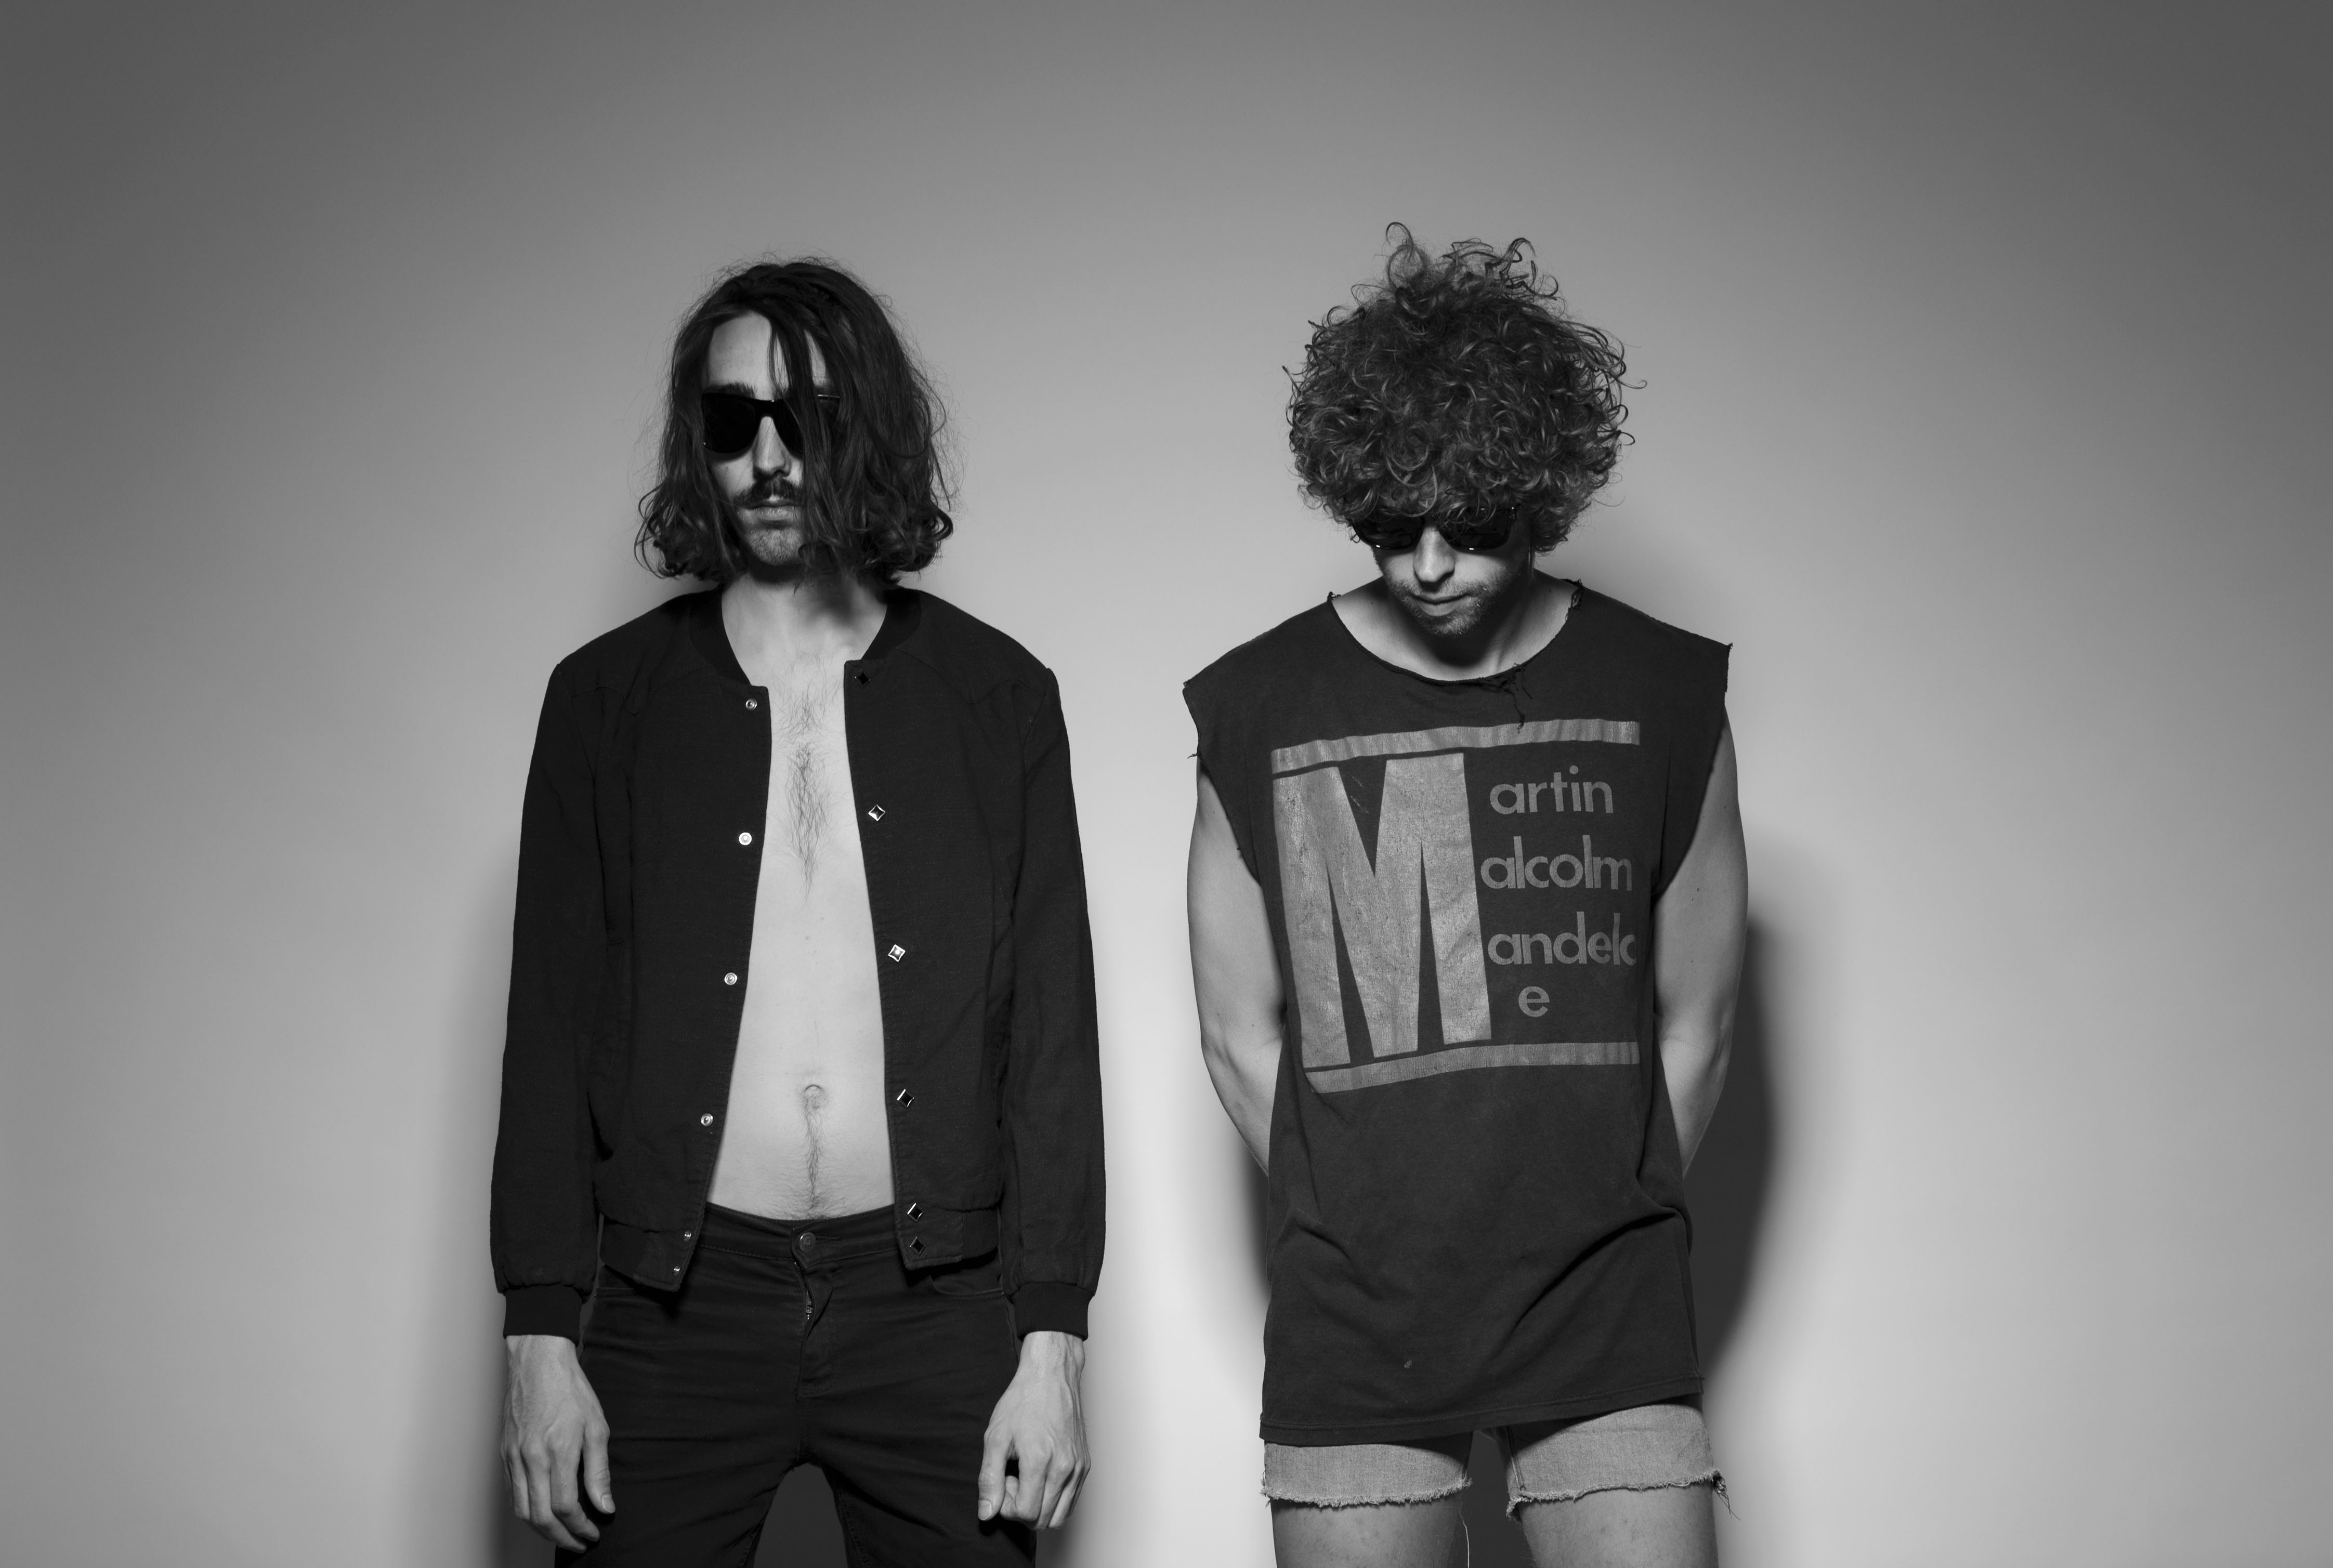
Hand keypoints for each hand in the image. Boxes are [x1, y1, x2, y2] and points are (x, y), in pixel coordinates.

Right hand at [502, 1334, 612, 1550]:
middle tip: (579, 1543)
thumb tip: (605, 1505)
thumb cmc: (570, 1389)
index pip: (566, 1506)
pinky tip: (543, 1511)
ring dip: (542, 1529)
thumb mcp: (597, 1426)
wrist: (537, 1362)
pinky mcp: (504, 1453)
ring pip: (521, 1510)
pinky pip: (512, 1493)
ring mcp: (513, 1457)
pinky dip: (527, 1510)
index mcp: (557, 1451)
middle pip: (540, 1517)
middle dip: (561, 1537)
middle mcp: (530, 1458)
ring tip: (562, 1533)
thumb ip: (599, 1470)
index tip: (594, 1532)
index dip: (581, 1527)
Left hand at [977, 1329, 1087, 1528]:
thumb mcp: (995, 1437)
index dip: (1007, 1506)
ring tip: (1027, 1479)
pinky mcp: (1085, 1464)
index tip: (1002, 1482)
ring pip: (1060, 1516)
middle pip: (1043, 1520)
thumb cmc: (1022, 1401)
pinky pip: (1071, 1500)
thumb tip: (986, 1514)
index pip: (1025, 1513)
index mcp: (1040, 1461)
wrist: (1051, 1376)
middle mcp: (1065, 1468)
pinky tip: (1041, 1475)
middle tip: (1013, 1480)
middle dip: (1022, 1509)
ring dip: (1040, 1507)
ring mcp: (1078, 1467)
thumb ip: (989, 1479)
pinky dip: (1054, 1499)